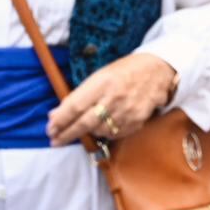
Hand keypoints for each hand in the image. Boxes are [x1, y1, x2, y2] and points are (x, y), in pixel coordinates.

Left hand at [48, 52, 176, 146]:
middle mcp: (115, 97)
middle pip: (84, 123)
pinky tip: (103, 128)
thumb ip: (79, 95)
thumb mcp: (101, 75)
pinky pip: (116, 134)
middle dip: (67, 134)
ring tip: (83, 129)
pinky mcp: (138, 120)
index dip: (60, 121)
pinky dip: (106, 133)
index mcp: (103, 82)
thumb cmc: (126, 70)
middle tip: (55, 141)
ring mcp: (128, 110)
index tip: (50, 129)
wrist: (160, 69)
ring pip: (100, 131)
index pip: (75, 106)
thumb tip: (55, 114)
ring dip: (88, 133)